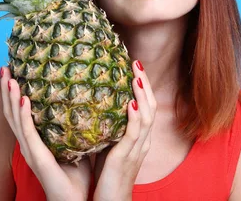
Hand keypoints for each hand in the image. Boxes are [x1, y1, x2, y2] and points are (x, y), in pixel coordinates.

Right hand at [0, 66, 91, 200]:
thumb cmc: (76, 178)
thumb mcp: (76, 146)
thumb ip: (76, 128)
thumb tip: (89, 103)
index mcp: (36, 141)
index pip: (20, 113)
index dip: (14, 93)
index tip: (14, 72)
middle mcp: (29, 145)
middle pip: (12, 112)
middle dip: (7, 90)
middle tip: (4, 68)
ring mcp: (31, 151)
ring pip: (15, 119)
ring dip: (11, 97)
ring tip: (9, 78)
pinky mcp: (38, 159)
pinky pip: (28, 134)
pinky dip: (24, 115)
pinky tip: (24, 100)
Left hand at [92, 60, 156, 200]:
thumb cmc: (106, 178)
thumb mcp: (107, 147)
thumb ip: (105, 129)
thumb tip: (91, 108)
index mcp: (138, 138)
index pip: (145, 106)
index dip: (141, 87)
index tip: (133, 67)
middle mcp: (142, 141)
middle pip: (150, 106)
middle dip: (144, 83)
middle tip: (136, 62)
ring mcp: (136, 149)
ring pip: (147, 116)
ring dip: (142, 94)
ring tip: (136, 75)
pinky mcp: (126, 157)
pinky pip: (134, 133)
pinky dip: (135, 116)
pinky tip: (131, 102)